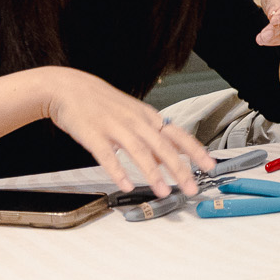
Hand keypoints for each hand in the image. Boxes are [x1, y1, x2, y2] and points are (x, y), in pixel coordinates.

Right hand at [41, 67, 211, 196]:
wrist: (69, 88)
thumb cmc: (103, 103)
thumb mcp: (133, 115)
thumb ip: (150, 137)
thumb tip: (169, 158)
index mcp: (147, 117)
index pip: (178, 134)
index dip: (195, 150)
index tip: (210, 165)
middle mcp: (135, 121)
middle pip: (162, 146)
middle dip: (180, 168)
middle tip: (191, 187)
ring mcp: (115, 127)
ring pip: (139, 152)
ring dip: (153, 173)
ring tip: (164, 191)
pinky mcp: (94, 135)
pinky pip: (107, 156)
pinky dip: (118, 171)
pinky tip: (126, 184)